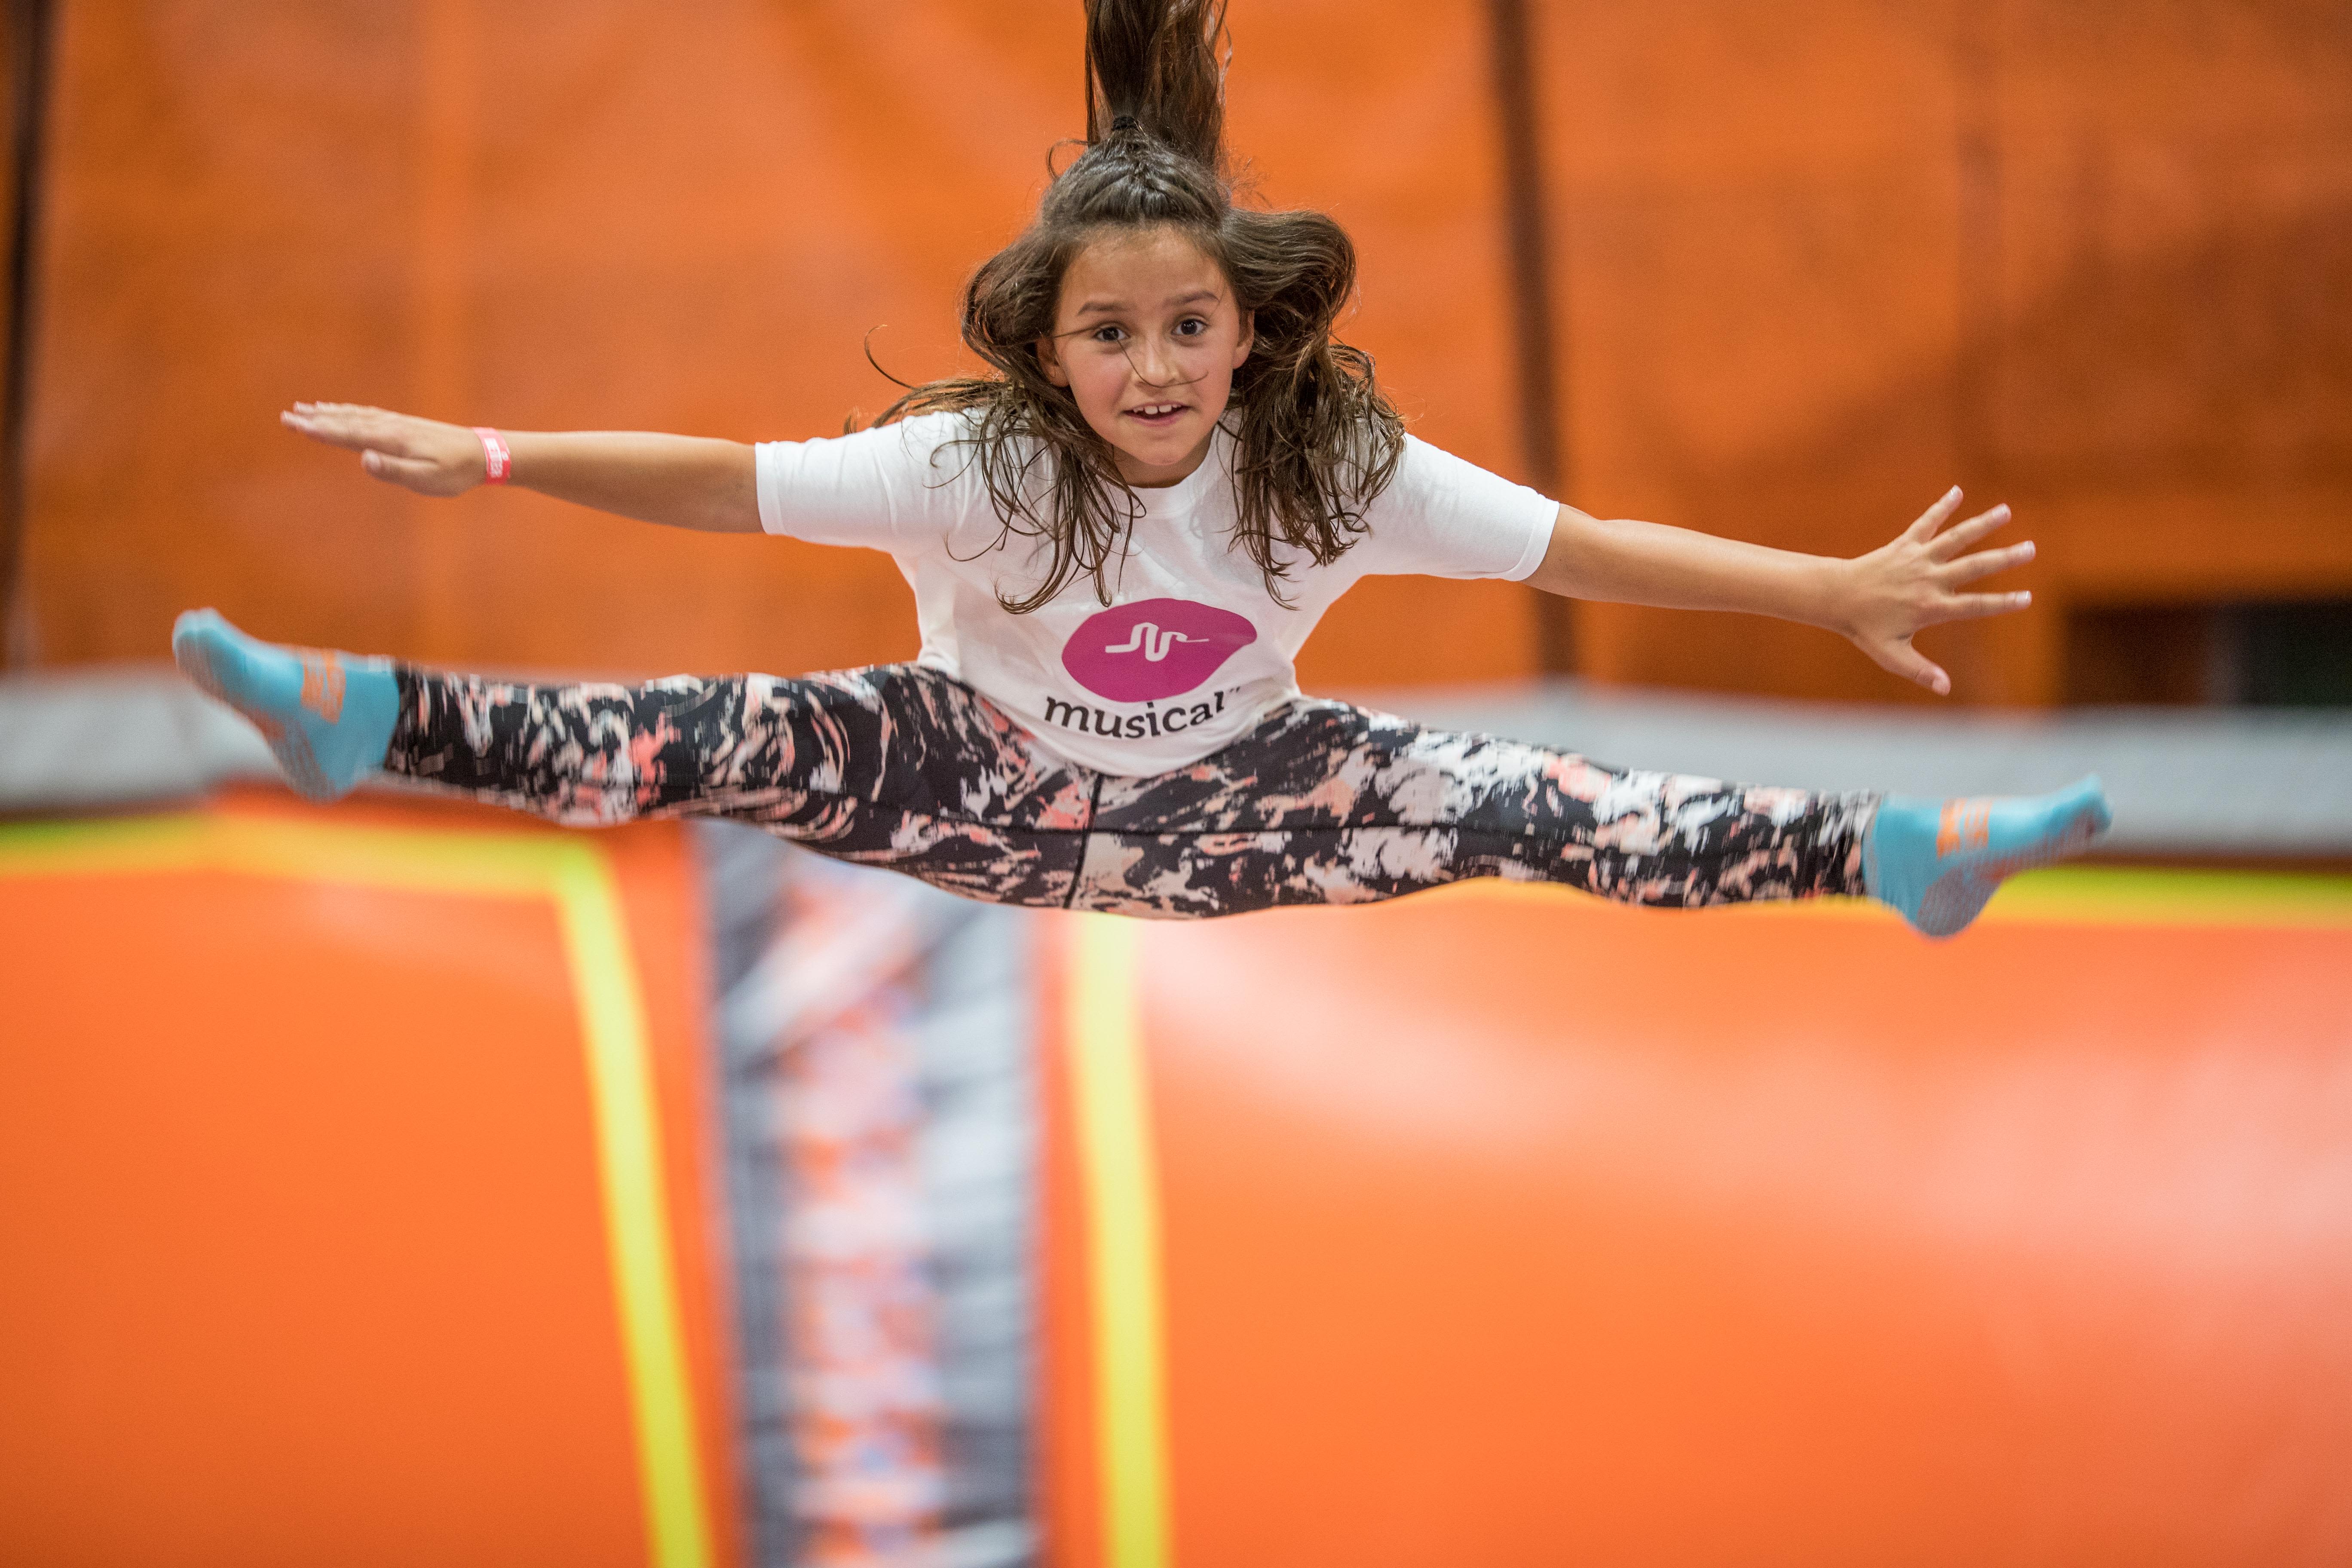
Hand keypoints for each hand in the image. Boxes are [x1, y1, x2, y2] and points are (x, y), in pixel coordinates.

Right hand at [280, 402, 490, 495]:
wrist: (484, 453)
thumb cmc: (455, 472)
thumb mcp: (427, 479)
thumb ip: (394, 471)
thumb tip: (364, 459)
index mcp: (391, 440)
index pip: (348, 434)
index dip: (319, 430)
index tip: (294, 424)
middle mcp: (391, 426)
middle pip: (346, 420)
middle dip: (316, 419)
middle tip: (287, 415)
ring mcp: (398, 423)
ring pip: (357, 415)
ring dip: (330, 412)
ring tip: (307, 408)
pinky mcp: (406, 424)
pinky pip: (371, 414)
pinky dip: (352, 411)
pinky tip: (345, 411)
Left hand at [1836, 487, 2033, 695]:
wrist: (1836, 596)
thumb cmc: (1864, 628)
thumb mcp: (1891, 655)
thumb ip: (1920, 670)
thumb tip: (1945, 689)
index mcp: (1931, 607)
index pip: (1975, 606)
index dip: (2003, 603)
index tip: (2028, 598)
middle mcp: (1929, 579)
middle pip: (1974, 566)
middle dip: (2004, 558)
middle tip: (2031, 548)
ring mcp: (1918, 559)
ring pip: (1955, 538)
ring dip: (1981, 524)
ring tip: (2005, 511)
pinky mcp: (1905, 544)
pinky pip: (1926, 522)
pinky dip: (1941, 507)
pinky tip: (1957, 491)